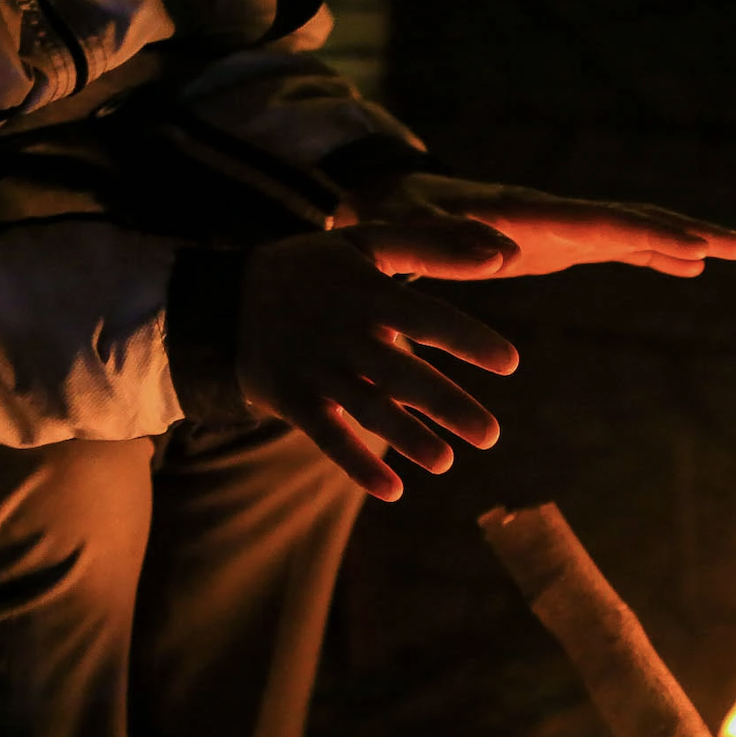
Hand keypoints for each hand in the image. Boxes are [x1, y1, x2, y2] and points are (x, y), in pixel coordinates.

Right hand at [237, 228, 518, 499]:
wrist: (224, 301)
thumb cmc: (315, 271)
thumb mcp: (369, 244)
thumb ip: (436, 247)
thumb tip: (507, 252)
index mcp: (367, 292)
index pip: (427, 316)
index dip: (468, 339)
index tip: (511, 363)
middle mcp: (343, 334)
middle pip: (403, 374)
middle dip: (448, 405)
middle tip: (491, 435)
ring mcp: (317, 370)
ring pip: (369, 409)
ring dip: (408, 439)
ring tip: (446, 462)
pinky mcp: (294, 401)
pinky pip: (328, 438)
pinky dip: (357, 466)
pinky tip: (393, 492)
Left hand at [353, 173, 735, 278]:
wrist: (385, 202)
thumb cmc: (392, 221)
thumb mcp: (411, 235)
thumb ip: (450, 244)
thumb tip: (501, 256)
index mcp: (525, 214)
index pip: (600, 223)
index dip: (650, 235)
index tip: (697, 247)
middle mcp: (553, 214)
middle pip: (633, 220)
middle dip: (689, 231)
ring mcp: (559, 226)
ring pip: (633, 230)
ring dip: (683, 240)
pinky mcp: (556, 242)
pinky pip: (614, 247)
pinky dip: (653, 254)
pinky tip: (689, 269)